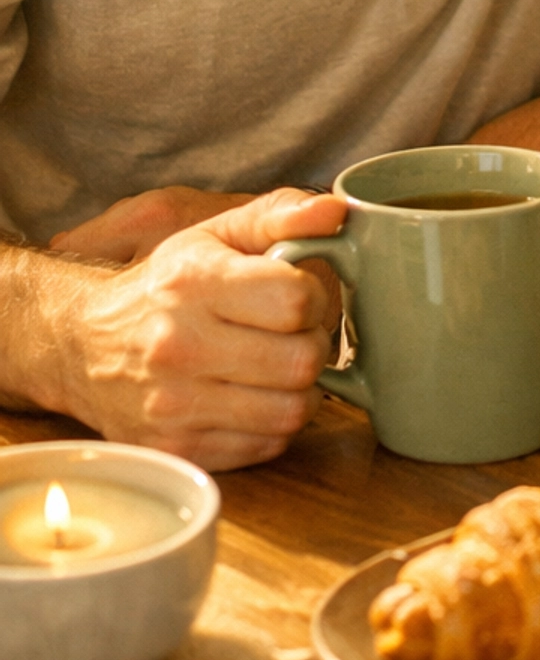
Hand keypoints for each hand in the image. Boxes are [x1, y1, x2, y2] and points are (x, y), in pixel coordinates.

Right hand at [52, 188, 347, 471]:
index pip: (296, 299)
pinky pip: (265, 446)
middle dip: (312, 347)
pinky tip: (253, 398)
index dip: (311, 298)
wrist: (83, 344)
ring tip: (278, 369)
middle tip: (294, 338)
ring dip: (300, 391)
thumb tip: (336, 211)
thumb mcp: (215, 234)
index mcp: (193, 283)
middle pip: (301, 361)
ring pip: (291, 412)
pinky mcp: (176, 448)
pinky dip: (272, 424)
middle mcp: (178, 345)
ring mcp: (174, 404)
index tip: (295, 298)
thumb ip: (280, 215)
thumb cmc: (165, 285)